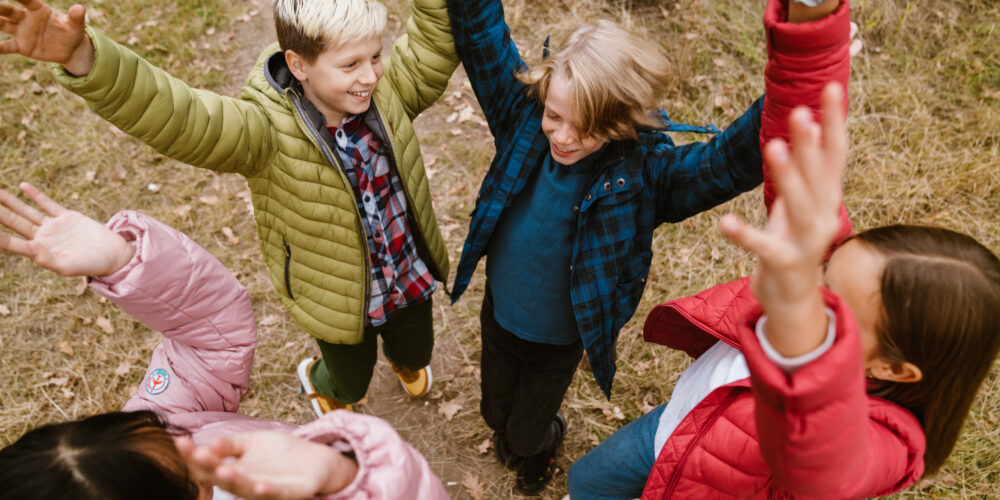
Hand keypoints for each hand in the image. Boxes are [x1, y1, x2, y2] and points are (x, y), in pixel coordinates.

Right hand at [0, 0, 93, 74]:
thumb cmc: (71, 32)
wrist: (69, 50)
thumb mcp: (76, 26)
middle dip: (1, 7)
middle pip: (9, 11)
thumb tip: (79, 9)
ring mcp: (21, 32)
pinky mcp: (21, 46)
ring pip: (3, 25)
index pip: (27, 0)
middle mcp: (26, 18)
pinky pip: (7, 46)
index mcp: (38, 9)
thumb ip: (76, 18)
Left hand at [0, 182, 133, 276]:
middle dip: (0, 214)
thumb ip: (48, 260)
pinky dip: (36, 195)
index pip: (13, 243)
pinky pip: (47, 203)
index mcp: (40, 252)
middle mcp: (43, 238)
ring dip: (11, 202)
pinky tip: (23, 186)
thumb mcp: (69, 267)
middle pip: (16, 223)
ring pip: (27, 212)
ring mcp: (54, 226)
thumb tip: (29, 250)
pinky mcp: (67, 216)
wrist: (114, 254)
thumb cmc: (92, 265)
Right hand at [175, 431, 357, 499]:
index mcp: (236, 472)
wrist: (319, 459)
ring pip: (248, 489)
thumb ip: (231, 445)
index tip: (179, 441)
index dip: (194, 456)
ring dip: (234, 482)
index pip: (210, 466)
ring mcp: (270, 490)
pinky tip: (259, 485)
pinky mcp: (293, 491)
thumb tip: (209, 443)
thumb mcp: (252, 443)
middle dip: (209, 467)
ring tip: (223, 471)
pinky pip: (279, 493)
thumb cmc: (282, 454)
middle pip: (224, 478)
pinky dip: (268, 491)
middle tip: (196, 454)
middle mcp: (249, 484)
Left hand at [719, 83, 846, 354]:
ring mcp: (806, 242)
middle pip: (819, 175)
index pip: (837, 153)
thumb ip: (810, 169)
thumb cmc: (795, 241)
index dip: (835, 121)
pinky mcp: (782, 264)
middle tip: (798, 111)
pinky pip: (761, 246)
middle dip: (809, 144)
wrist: (794, 299)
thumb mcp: (806, 203)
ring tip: (773, 147)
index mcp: (828, 198)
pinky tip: (723, 222)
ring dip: (788, 177)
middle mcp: (825, 217)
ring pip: (799, 206)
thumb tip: (812, 124)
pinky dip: (743, 234)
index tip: (831, 86)